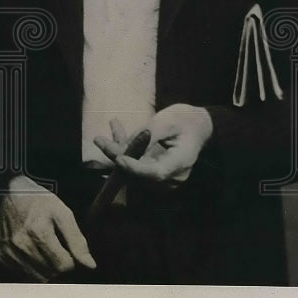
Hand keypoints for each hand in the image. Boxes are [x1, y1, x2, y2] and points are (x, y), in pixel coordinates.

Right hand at [0, 175, 95, 281]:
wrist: (10, 191)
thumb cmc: (39, 201)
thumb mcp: (62, 213)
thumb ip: (77, 240)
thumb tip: (90, 265)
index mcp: (38, 232)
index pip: (64, 266)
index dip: (70, 259)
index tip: (66, 247)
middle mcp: (21, 244)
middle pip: (51, 273)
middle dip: (58, 264)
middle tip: (55, 247)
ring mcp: (10, 251)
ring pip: (38, 278)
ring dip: (46, 269)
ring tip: (44, 250)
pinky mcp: (2, 255)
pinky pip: (24, 276)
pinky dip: (33, 269)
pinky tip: (33, 253)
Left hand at [95, 104, 212, 186]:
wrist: (198, 127)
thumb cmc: (186, 120)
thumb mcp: (170, 120)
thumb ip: (150, 133)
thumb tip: (128, 145)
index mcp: (181, 162)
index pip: (156, 173)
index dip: (136, 169)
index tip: (119, 158)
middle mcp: (172, 175)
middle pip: (140, 174)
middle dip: (117, 157)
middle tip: (99, 140)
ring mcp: (163, 176)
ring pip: (134, 170)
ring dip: (117, 152)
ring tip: (101, 137)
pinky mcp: (154, 172)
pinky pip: (135, 164)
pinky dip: (124, 150)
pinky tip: (115, 130)